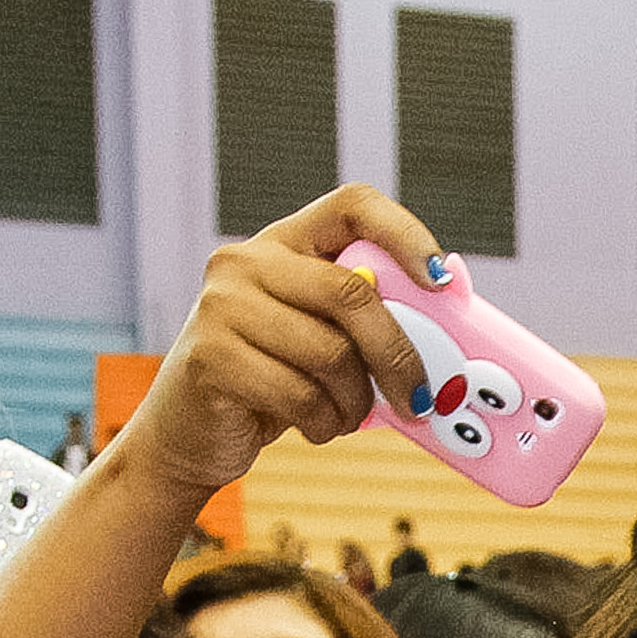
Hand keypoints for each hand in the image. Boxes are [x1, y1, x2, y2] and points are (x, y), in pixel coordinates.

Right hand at [112, 184, 443, 500]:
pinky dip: (325, 422)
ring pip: (331, 353)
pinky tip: (316, 426)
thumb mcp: (321, 339)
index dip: (405, 233)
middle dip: (398, 354)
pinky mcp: (210, 357)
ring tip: (347, 415)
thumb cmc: (271, 383)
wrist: (190, 433)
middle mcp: (246, 261)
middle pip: (351, 293)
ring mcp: (221, 305)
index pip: (353, 204)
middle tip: (418, 398)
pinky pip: (300, 394)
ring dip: (356, 402)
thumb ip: (366, 321)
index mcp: (284, 242)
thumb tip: (446, 321)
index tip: (440, 280)